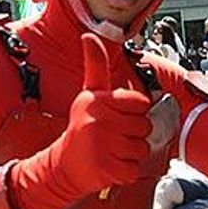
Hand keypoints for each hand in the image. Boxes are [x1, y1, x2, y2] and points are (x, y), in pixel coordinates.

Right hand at [31, 36, 152, 193]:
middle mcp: (98, 120)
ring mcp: (101, 145)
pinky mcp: (106, 168)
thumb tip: (89, 37)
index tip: (118, 116)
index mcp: (98, 100)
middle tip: (113, 136)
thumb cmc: (82, 128)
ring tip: (111, 150)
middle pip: (145, 126)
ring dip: (131, 153)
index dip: (134, 111)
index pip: (141, 102)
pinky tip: (110, 164)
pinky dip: (127, 171)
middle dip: (134, 134)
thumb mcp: (89, 94)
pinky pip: (134, 169)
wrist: (62, 166)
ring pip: (142, 148)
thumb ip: (96, 66)